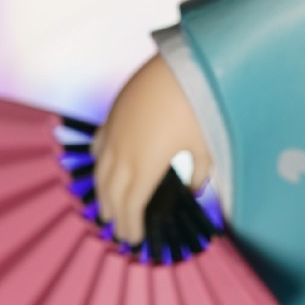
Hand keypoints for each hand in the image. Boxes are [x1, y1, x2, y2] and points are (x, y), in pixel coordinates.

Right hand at [91, 55, 211, 245]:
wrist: (182, 64)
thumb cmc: (198, 107)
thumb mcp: (206, 144)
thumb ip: (200, 172)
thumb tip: (194, 190)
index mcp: (145, 167)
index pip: (131, 206)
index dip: (130, 225)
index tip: (133, 240)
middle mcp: (122, 154)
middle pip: (111, 194)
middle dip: (114, 215)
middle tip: (118, 231)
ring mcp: (113, 133)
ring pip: (100, 172)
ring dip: (102, 194)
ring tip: (107, 209)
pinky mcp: (113, 115)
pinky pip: (98, 146)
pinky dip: (98, 163)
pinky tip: (102, 167)